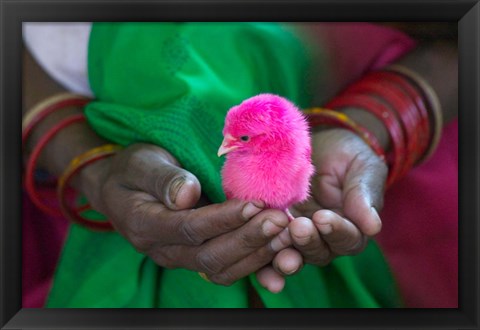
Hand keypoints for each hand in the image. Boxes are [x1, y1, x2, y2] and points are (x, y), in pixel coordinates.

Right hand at [80, 143, 290, 285]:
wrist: (123, 188)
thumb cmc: (133, 169)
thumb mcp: (141, 163)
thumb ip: (162, 179)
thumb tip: (187, 195)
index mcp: (144, 224)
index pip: (189, 228)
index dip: (224, 219)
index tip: (255, 204)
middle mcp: (162, 249)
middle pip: (209, 256)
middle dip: (249, 239)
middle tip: (280, 220)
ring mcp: (179, 257)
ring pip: (221, 269)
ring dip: (257, 255)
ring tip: (287, 234)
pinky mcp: (196, 256)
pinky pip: (227, 269)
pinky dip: (255, 263)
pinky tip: (280, 251)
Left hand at [256, 128, 386, 291]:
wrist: (318, 145)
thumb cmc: (347, 156)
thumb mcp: (362, 169)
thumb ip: (364, 195)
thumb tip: (373, 226)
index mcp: (351, 229)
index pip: (347, 239)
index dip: (336, 231)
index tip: (323, 217)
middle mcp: (324, 240)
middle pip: (318, 252)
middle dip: (307, 242)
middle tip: (297, 228)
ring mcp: (296, 237)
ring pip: (291, 254)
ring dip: (282, 253)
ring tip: (274, 240)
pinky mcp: (272, 229)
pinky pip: (266, 248)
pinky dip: (260, 259)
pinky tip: (252, 263)